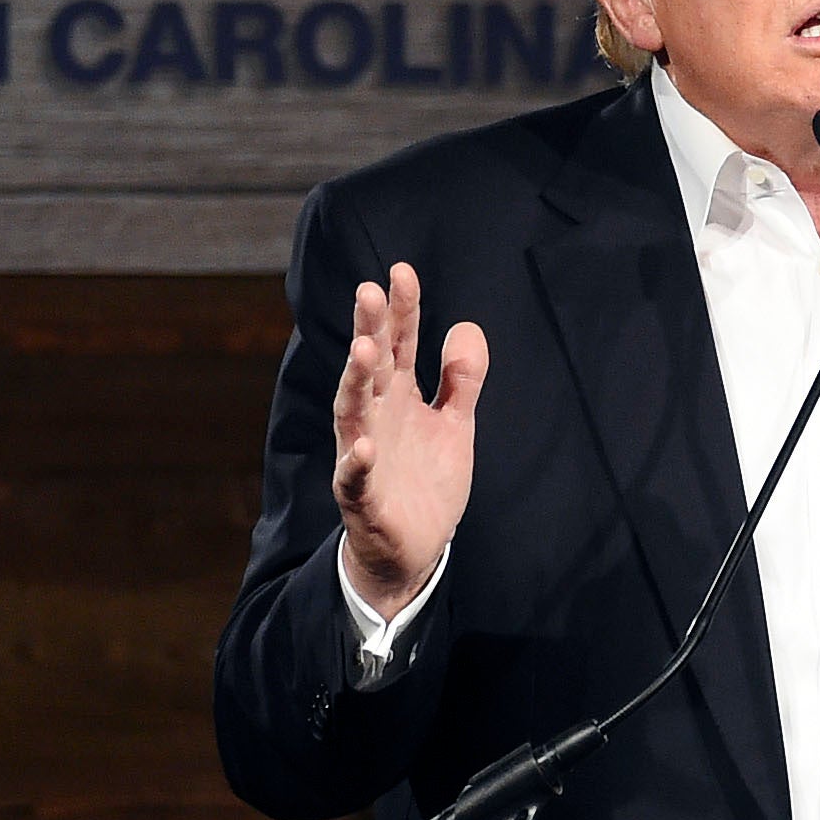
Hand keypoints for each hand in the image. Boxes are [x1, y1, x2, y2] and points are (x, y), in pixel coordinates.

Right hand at [333, 262, 487, 617]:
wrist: (415, 548)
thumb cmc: (428, 478)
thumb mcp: (455, 423)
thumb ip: (462, 378)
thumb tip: (466, 326)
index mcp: (400, 396)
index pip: (400, 343)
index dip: (402, 309)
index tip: (402, 271)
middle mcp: (377, 417)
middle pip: (372, 367)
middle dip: (370, 329)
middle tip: (369, 292)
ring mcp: (365, 454)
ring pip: (353, 412)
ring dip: (356, 382)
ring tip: (365, 350)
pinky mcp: (363, 497)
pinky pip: (356, 477)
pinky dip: (359, 462)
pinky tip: (366, 447)